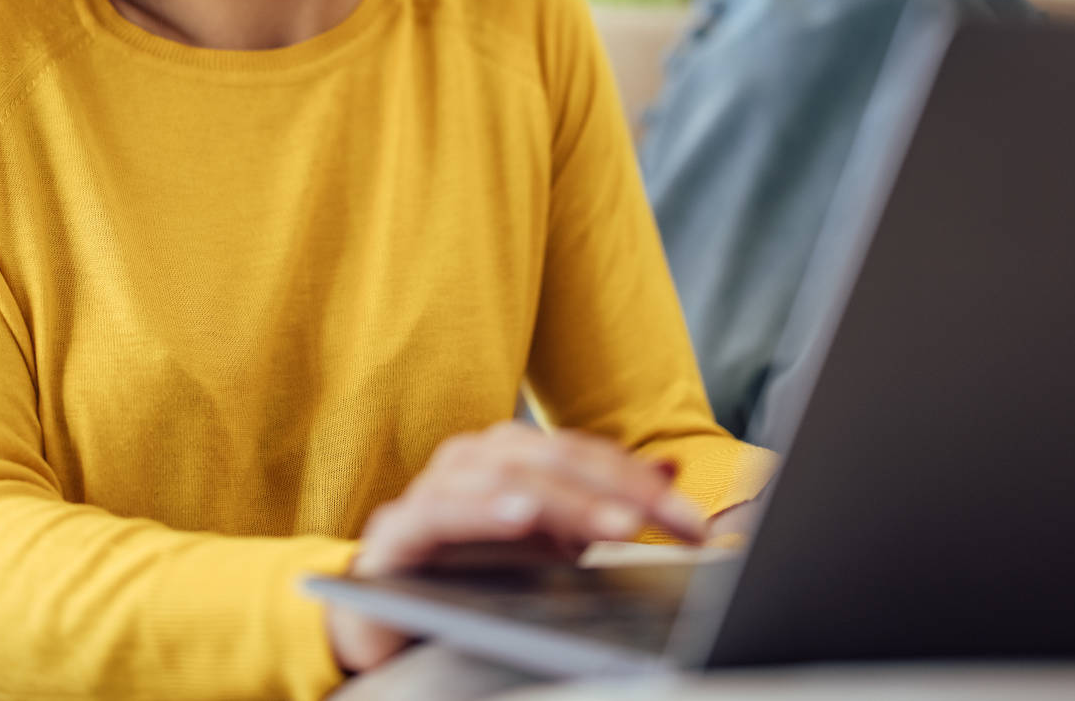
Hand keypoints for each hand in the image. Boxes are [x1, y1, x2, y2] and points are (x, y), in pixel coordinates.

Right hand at [325, 422, 708, 674]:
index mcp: (509, 454)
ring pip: (505, 477)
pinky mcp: (399, 529)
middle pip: (552, 458)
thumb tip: (670, 468)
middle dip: (618, 489)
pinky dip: (484, 508)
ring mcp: (433, 489)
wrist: (382, 620)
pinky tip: (522, 516)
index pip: (584, 454)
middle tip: (670, 521)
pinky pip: (443, 511)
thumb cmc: (468, 575)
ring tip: (615, 524)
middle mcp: (471, 459)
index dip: (640, 481)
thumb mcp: (553, 543)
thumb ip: (604, 503)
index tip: (692, 523)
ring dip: (565, 501)